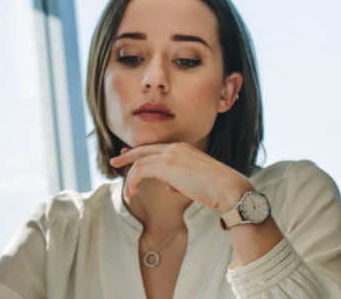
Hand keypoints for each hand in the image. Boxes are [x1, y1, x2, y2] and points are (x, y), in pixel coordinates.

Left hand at [109, 143, 252, 211]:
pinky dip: (133, 181)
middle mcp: (174, 147)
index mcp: (182, 148)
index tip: (128, 155)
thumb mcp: (194, 180)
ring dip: (131, 178)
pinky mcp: (166, 166)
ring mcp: (170, 155)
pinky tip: (132, 192)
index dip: (140, 151)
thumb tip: (169, 186)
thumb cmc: (214, 186)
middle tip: (115, 161)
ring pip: (140, 162)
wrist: (225, 186)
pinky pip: (140, 171)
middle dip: (128, 156)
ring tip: (128, 192)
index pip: (155, 147)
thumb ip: (179, 179)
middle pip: (144, 150)